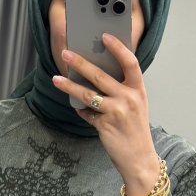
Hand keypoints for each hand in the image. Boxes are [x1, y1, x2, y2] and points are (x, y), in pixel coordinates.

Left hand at [52, 34, 159, 191]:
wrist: (139, 159)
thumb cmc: (135, 131)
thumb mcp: (135, 107)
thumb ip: (122, 91)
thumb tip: (96, 76)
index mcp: (138, 90)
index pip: (130, 63)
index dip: (118, 48)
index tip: (105, 36)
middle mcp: (129, 99)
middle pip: (100, 75)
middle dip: (80, 63)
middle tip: (65, 53)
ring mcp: (117, 112)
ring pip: (87, 94)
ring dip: (69, 86)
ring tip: (56, 79)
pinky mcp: (105, 125)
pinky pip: (87, 113)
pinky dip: (81, 110)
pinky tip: (78, 108)